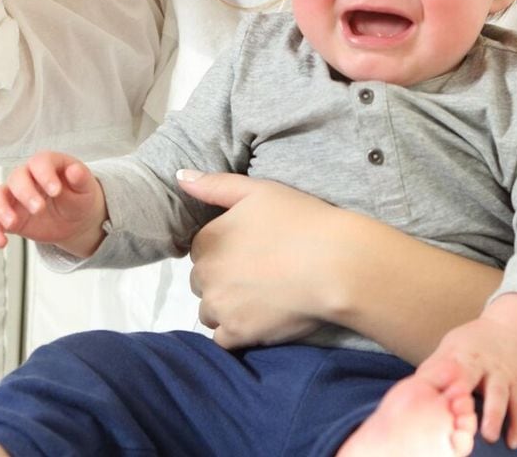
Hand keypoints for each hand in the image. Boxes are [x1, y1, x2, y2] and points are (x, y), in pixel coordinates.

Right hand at [0, 151, 105, 257]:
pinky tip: (1, 243)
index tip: (55, 190)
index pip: (39, 162)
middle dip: (25, 193)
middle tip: (38, 209)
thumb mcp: (86, 188)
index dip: (45, 174)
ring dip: (1, 209)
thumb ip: (81, 178)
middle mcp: (27, 178)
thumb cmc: (79, 197)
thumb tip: (75, 170)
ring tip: (12, 223)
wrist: (75, 220)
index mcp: (47, 165)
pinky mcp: (8, 217)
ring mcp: (15, 198)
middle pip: (16, 177)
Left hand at [178, 170, 351, 348]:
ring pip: (209, 311)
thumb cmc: (300, 221)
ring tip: (260, 299)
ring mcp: (220, 307)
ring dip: (226, 307)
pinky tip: (259, 321)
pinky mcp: (238, 334)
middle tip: (258, 274)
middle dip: (221, 279)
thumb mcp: (258, 190)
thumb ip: (215, 185)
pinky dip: (236, 332)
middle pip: (202, 281)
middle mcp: (205, 275)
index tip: (251, 251)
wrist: (337, 265)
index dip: (224, 250)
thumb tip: (179, 178)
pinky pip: (222, 339)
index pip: (200, 250)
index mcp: (207, 240)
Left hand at [414, 317, 516, 448]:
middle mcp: (484, 363)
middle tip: (461, 422)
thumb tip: (410, 391)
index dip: (442, 385)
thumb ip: (434, 369)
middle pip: (473, 378)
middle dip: (468, 401)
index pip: (449, 370)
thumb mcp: (450, 348)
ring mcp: (503, 373)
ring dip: (495, 415)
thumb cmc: (472, 345)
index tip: (433, 405)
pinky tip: (513, 442)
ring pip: (501, 394)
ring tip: (489, 436)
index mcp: (461, 355)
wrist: (511, 329)